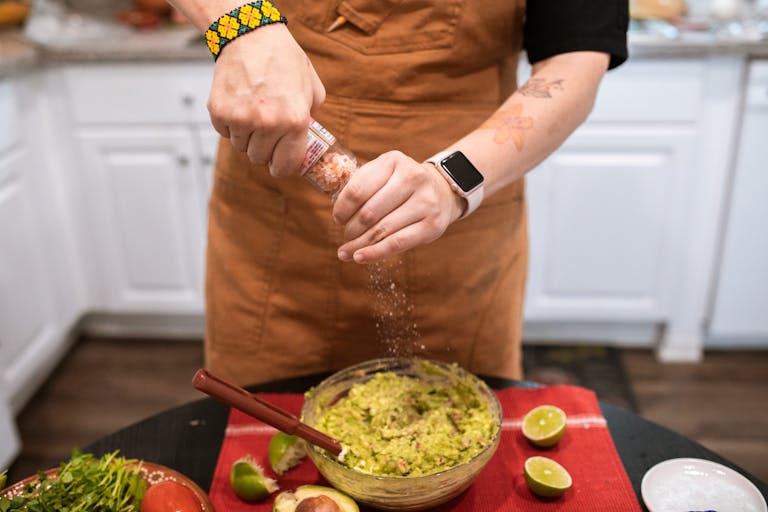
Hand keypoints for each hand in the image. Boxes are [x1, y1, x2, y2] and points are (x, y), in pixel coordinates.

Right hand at [207, 24, 324, 175]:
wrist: (251, 36)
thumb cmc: (285, 61)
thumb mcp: (314, 89)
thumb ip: (312, 119)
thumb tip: (306, 142)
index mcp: (295, 121)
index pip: (285, 166)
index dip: (283, 167)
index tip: (280, 163)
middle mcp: (268, 123)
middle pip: (260, 159)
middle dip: (264, 148)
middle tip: (267, 130)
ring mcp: (241, 119)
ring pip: (241, 148)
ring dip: (247, 137)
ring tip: (254, 113)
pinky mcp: (220, 112)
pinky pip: (225, 133)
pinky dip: (230, 125)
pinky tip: (240, 105)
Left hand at [333, 151, 465, 263]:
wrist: (442, 190)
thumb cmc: (402, 185)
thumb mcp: (384, 173)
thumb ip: (361, 186)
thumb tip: (338, 216)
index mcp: (393, 161)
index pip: (357, 190)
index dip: (342, 209)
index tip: (338, 219)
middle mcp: (412, 178)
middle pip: (368, 213)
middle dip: (351, 229)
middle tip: (346, 235)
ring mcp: (425, 202)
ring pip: (381, 231)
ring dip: (358, 245)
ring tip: (345, 252)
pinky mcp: (432, 225)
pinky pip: (397, 243)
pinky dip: (374, 253)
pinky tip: (359, 257)